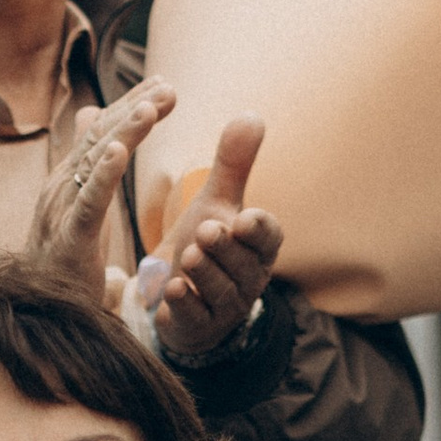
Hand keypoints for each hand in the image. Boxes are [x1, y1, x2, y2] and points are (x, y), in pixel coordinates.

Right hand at [24, 77, 172, 302]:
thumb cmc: (61, 263)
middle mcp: (60, 187)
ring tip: (151, 106)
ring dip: (124, 131)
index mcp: (67, 180)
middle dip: (135, 109)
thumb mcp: (80, 209)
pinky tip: (118, 151)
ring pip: (94, 162)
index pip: (102, 133)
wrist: (37, 316)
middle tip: (167, 87)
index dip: (131, 106)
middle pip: (100, 137)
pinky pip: (88, 202)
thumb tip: (91, 123)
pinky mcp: (68, 239)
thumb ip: (89, 170)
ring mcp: (60, 211)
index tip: (163, 84)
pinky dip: (103, 174)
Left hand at [141, 115, 284, 358]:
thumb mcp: (217, 202)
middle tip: (207, 231)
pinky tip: (171, 290)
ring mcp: (225, 306)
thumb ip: (233, 163)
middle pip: (244, 264)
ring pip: (220, 290)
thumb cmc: (207, 244)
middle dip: (225, 248)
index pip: (269, 237)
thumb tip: (251, 114)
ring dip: (205, 273)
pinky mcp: (199, 326)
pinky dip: (185, 304)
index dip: (260, 230)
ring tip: (188, 255)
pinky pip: (196, 317)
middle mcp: (248, 277)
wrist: (183, 298)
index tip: (245, 219)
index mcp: (258, 246)